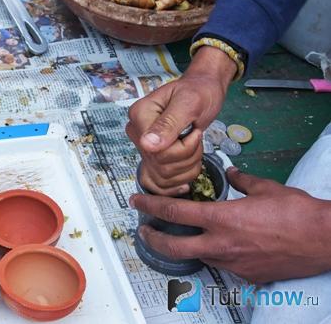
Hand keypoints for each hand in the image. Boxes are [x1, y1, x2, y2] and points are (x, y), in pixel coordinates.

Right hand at [126, 46, 236, 195]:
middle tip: (196, 136)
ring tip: (194, 143)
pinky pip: (163, 182)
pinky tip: (190, 160)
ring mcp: (143, 146)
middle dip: (188, 155)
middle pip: (161, 165)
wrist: (203, 91)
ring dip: (189, 164)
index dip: (183, 147)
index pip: (157, 151)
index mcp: (139, 115)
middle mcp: (136, 132)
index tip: (194, 130)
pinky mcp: (151, 157)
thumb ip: (169, 124)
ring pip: (165, 176)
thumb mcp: (188, 103)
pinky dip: (183, 175)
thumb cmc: (198, 92)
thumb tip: (148, 146)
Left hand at [129, 167, 330, 282]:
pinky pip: (222, 265)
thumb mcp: (265, 188)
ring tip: (180, 236)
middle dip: (153, 237)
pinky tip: (217, 246)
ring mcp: (234, 262)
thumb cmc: (298, 214)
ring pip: (198, 256)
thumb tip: (233, 174)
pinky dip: (213, 255)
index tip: (136, 201)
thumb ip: (242, 181)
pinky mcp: (248, 275)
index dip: (150, 205)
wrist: (326, 241)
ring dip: (186, 246)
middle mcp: (222, 243)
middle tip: (143, 230)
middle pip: (174, 244)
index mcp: (222, 217)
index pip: (174, 211)